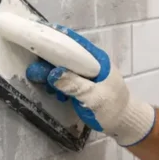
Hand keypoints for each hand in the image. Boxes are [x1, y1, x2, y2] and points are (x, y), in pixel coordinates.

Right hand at [26, 25, 154, 146]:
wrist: (124, 123)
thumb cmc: (113, 108)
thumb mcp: (94, 98)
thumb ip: (75, 86)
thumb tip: (52, 73)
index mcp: (97, 60)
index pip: (74, 42)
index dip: (56, 37)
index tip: (37, 36)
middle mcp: (90, 63)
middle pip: (64, 54)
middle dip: (47, 60)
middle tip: (34, 71)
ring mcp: (85, 74)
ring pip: (62, 67)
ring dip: (50, 74)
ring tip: (42, 83)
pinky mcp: (81, 84)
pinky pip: (64, 79)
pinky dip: (56, 84)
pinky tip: (53, 92)